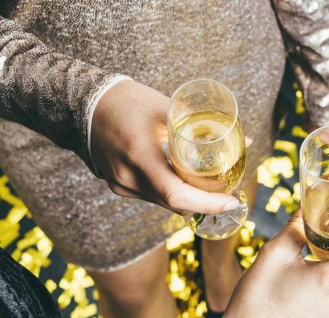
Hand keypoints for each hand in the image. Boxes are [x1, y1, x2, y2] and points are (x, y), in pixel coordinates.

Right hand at [90, 80, 240, 214]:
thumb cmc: (126, 101)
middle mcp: (128, 178)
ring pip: (163, 204)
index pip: (178, 194)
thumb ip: (203, 124)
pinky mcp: (118, 187)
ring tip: (210, 190)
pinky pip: (152, 198)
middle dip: (205, 204)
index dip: (208, 203)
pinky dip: (172, 195)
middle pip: (175, 204)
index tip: (232, 201)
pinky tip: (183, 184)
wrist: (84, 107)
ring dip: (189, 201)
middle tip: (227, 195)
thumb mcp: (165, 107)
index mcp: (139, 155)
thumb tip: (245, 139)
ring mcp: (121, 186)